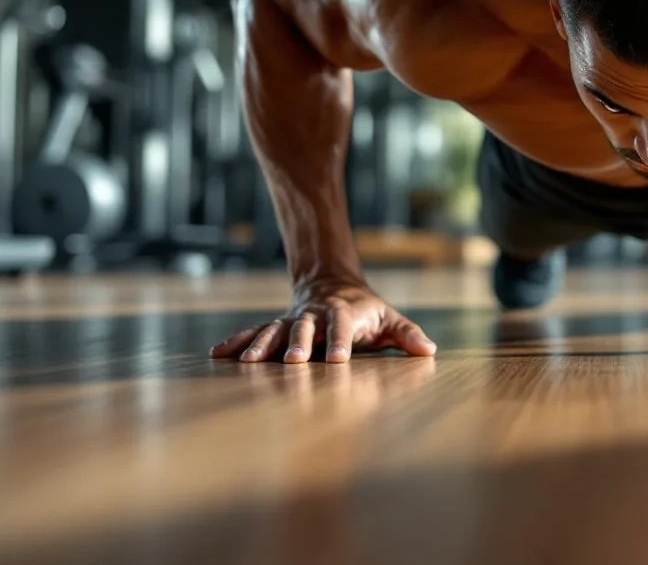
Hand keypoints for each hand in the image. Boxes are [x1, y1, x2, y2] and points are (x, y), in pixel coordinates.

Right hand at [209, 278, 436, 363]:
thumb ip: (408, 334)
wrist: (333, 284)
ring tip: (249, 363)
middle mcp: (315, 315)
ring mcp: (293, 320)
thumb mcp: (390, 319)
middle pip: (306, 328)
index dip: (341, 342)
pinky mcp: (277, 326)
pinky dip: (237, 342)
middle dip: (300, 345)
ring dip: (262, 346)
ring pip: (275, 331)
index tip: (339, 360)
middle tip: (295, 363)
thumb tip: (429, 350)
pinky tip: (217, 355)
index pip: (343, 327)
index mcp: (344, 313)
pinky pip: (254, 333)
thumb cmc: (367, 311)